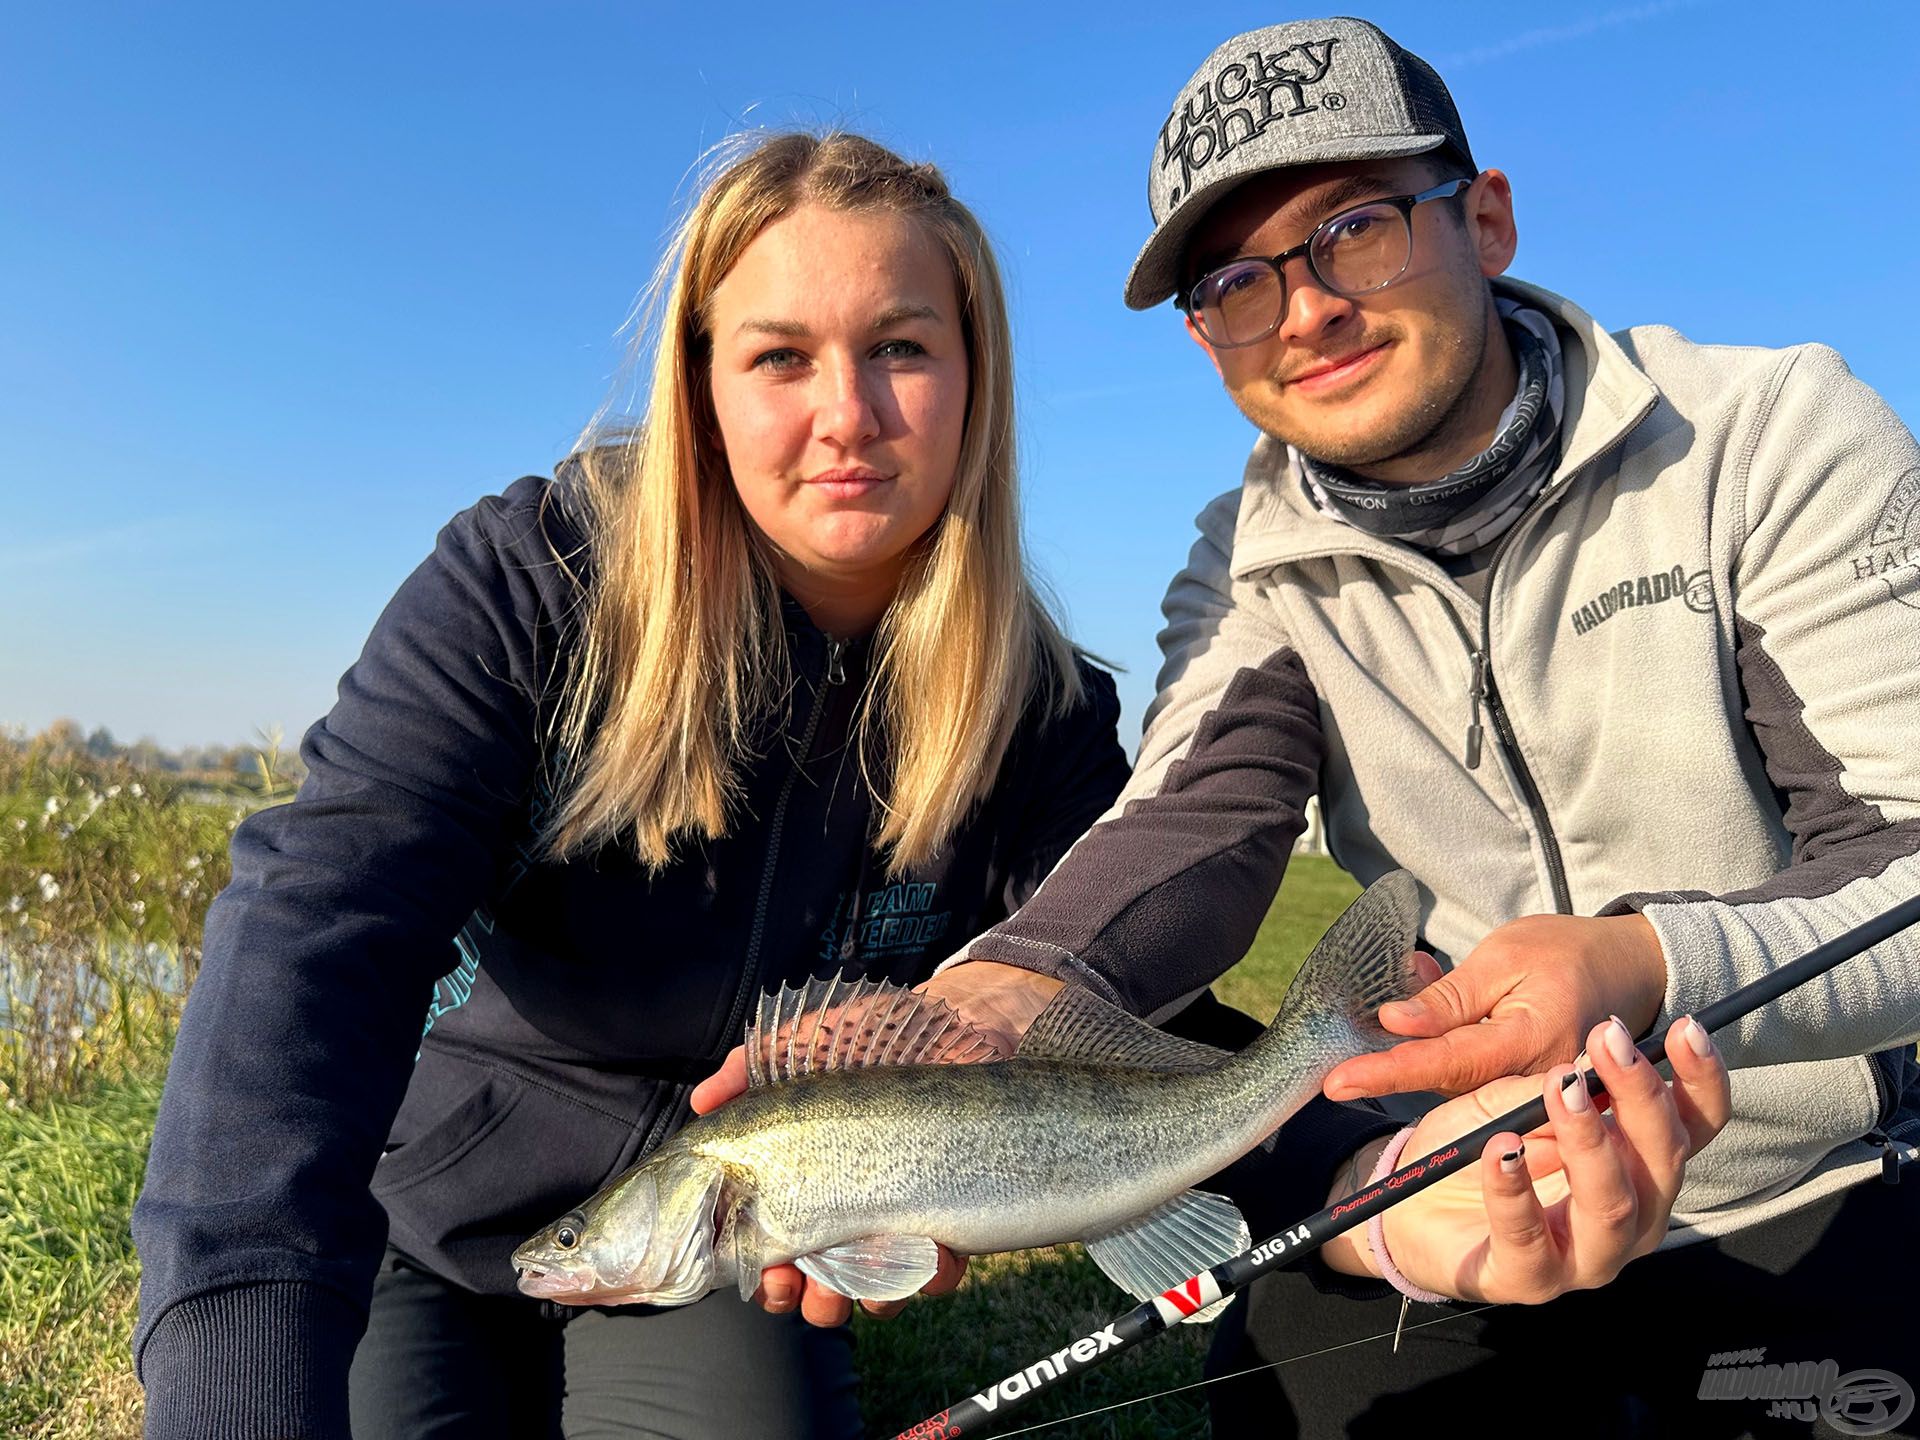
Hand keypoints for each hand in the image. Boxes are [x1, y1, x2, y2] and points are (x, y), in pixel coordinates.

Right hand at [688, 960, 1061, 1323]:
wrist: (979, 1023)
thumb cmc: (887, 1033)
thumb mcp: (814, 1039)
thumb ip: (754, 1066)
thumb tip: (702, 1099)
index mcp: (808, 1173)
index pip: (771, 1235)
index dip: (757, 1264)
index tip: (757, 1272)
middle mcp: (852, 1201)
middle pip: (815, 1274)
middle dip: (799, 1295)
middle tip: (788, 1289)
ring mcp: (902, 1213)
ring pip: (870, 1284)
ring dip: (852, 1297)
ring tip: (844, 1291)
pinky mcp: (954, 1218)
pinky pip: (938, 1270)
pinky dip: (927, 1275)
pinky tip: (925, 1257)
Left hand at [1323, 913, 1667, 1100]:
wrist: (1628, 970)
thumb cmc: (1567, 953)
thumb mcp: (1504, 956)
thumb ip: (1450, 997)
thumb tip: (1392, 1022)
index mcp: (1533, 1040)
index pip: (1447, 1062)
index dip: (1389, 1071)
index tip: (1337, 1082)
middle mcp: (1539, 1082)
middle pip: (1448, 1082)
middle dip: (1392, 1066)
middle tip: (1346, 1054)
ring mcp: (1539, 1095)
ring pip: (1458, 1086)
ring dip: (1416, 1057)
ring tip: (1399, 1008)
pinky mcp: (1532, 1095)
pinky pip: (1476, 1083)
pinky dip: (1441, 1056)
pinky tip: (1423, 1022)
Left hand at [1323, 1013, 1731, 1302]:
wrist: (1413, 1205)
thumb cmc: (1479, 1147)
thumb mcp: (1515, 1102)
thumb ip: (1555, 1090)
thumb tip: (1589, 1065)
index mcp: (1639, 1170)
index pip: (1692, 1129)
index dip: (1699, 1081)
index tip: (1686, 1028)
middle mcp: (1630, 1218)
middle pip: (1662, 1162)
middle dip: (1640, 1096)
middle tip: (1607, 1042)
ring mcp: (1584, 1257)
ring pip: (1611, 1206)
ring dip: (1588, 1140)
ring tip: (1562, 1090)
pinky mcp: (1527, 1281)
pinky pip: (1527, 1236)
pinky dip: (1513, 1190)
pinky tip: (1500, 1150)